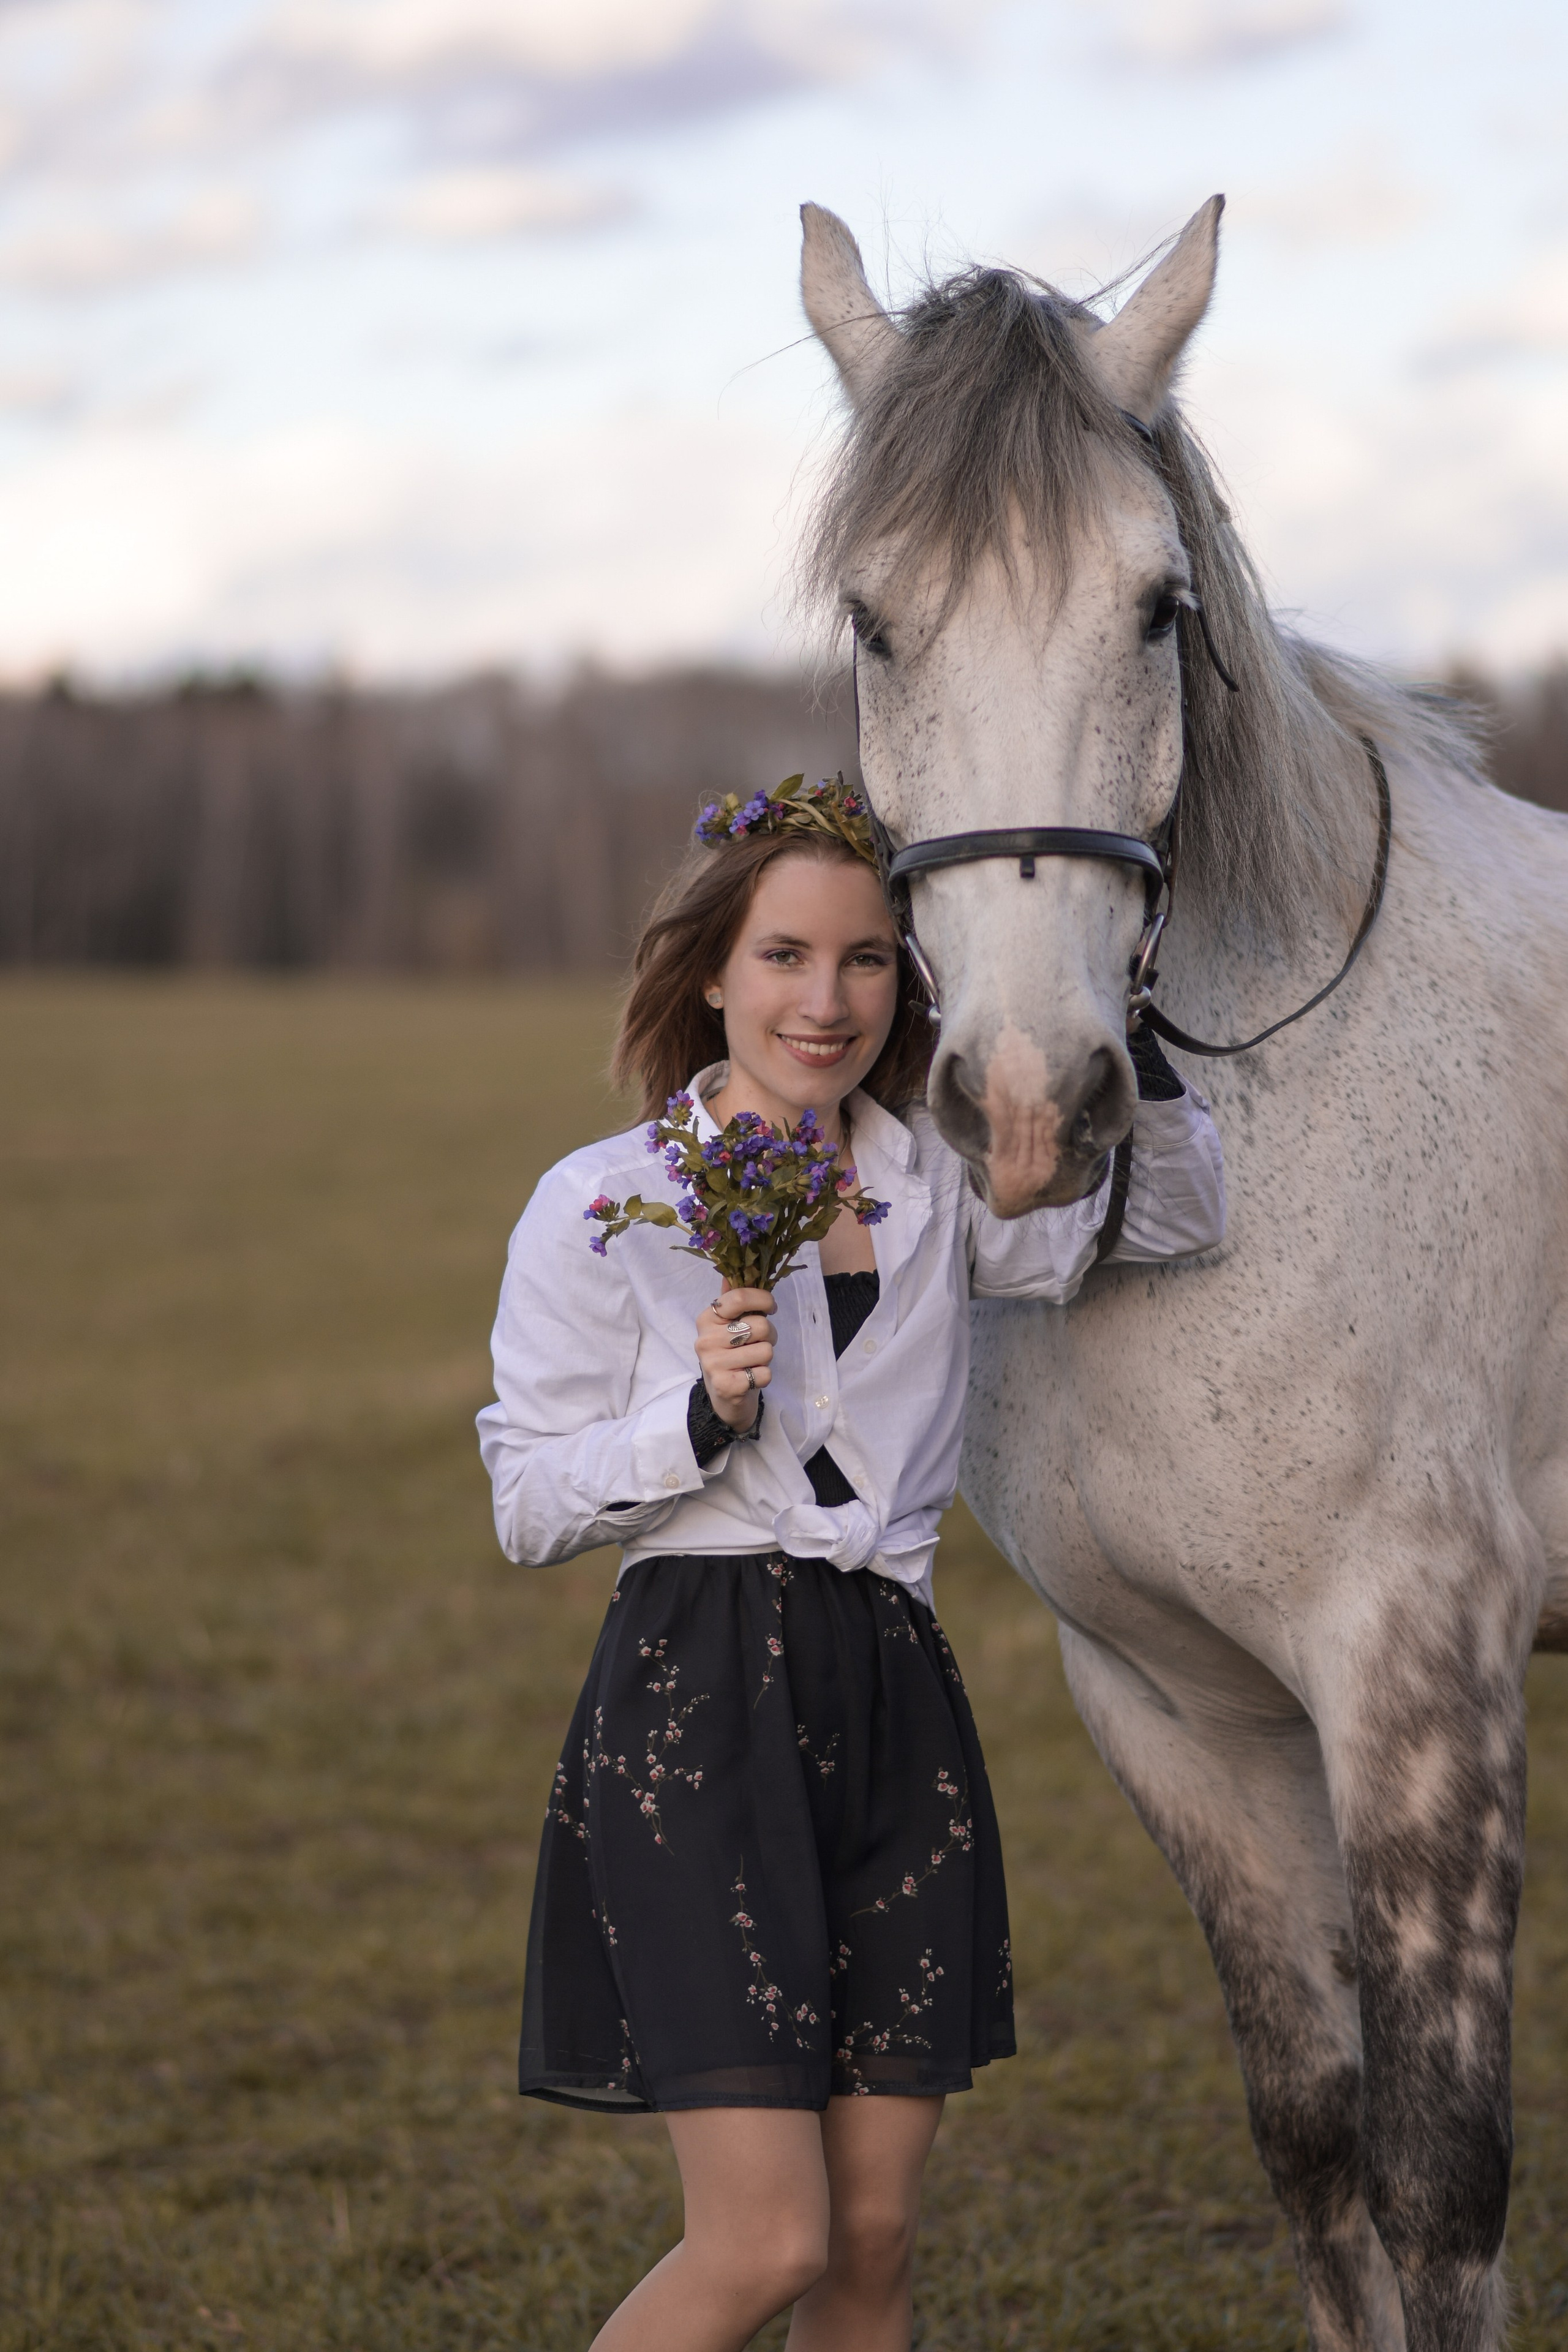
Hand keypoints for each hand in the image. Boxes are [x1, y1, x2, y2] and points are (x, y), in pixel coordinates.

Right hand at [694, 1287, 776, 1432]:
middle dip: (769, 1335)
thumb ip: (733, 1300)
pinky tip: (751, 1378)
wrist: (724, 1397)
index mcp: (707, 1319)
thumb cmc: (732, 1355)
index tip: (771, 1307)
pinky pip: (764, 1373)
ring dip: (766, 1358)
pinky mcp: (726, 1386)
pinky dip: (764, 1377)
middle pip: (759, 1325)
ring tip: (752, 1362)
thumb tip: (731, 1270)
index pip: (738, 1297)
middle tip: (758, 1343)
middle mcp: (706, 1339)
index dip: (763, 1299)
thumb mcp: (729, 1325)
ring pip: (766, 1350)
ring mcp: (713, 1364)